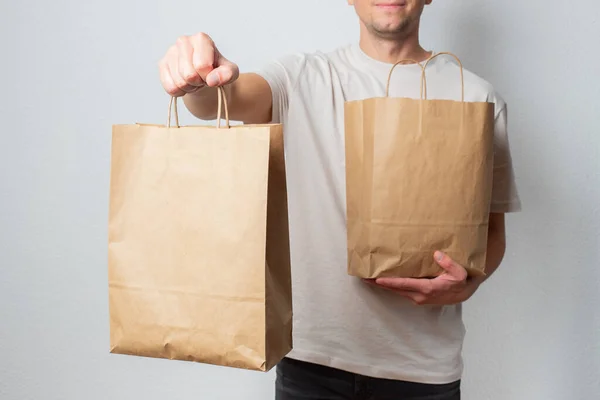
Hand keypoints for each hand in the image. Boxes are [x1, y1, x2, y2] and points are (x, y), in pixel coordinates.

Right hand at [159, 32, 239, 96]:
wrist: (205, 79)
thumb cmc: (218, 72)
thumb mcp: (230, 73)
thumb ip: (228, 74)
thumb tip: (212, 79)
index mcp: (201, 39)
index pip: (202, 66)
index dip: (209, 77)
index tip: (211, 75)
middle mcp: (184, 41)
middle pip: (189, 75)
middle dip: (198, 83)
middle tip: (202, 79)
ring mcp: (171, 52)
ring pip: (179, 82)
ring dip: (189, 88)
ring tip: (194, 80)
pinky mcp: (162, 64)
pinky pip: (170, 87)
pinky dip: (179, 91)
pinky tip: (184, 83)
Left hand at [364, 251, 480, 305]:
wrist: (463, 294)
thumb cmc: (460, 282)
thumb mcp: (459, 273)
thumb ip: (449, 264)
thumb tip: (437, 254)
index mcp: (427, 289)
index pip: (403, 284)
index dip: (389, 282)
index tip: (376, 278)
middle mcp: (419, 296)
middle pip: (394, 289)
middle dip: (379, 284)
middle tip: (364, 278)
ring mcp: (417, 298)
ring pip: (396, 291)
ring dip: (382, 286)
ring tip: (368, 279)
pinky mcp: (417, 297)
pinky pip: (400, 291)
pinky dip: (391, 287)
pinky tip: (383, 281)